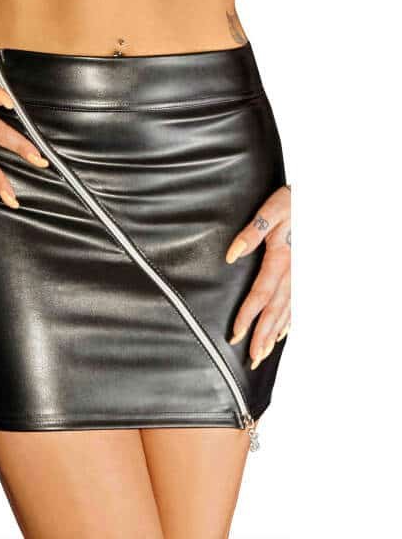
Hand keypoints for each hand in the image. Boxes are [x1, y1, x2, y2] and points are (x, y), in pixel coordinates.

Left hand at [225, 185, 290, 369]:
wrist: (324, 200)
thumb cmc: (296, 202)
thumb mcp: (272, 211)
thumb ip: (252, 233)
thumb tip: (231, 255)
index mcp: (283, 259)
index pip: (261, 295)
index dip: (247, 316)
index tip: (235, 334)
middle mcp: (295, 273)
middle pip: (275, 311)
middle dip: (262, 336)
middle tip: (251, 358)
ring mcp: (303, 277)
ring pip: (288, 312)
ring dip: (275, 334)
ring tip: (263, 353)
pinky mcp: (306, 275)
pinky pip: (298, 305)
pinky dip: (290, 322)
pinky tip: (282, 333)